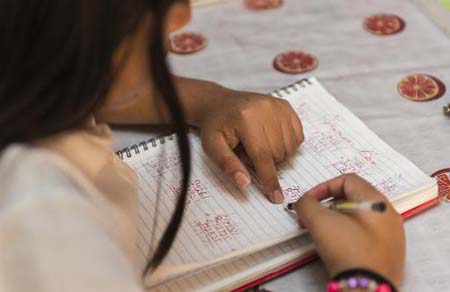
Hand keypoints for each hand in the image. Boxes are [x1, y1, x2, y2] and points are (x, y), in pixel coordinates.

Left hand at [197, 87, 303, 203]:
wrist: (219, 103)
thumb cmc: (216, 127)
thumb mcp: (212, 147)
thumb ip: (228, 165)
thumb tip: (245, 183)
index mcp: (246, 119)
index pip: (262, 156)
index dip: (269, 179)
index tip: (276, 197)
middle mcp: (266, 109)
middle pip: (278, 153)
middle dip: (265, 162)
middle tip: (246, 152)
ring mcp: (278, 106)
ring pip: (290, 147)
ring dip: (277, 154)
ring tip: (257, 144)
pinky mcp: (286, 106)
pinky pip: (298, 136)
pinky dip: (288, 144)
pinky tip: (271, 139)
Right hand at [294, 174, 404, 286]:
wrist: (367, 289)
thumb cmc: (346, 249)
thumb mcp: (319, 221)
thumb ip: (306, 204)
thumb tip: (304, 203)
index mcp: (376, 200)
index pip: (347, 180)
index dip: (323, 187)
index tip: (308, 202)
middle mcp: (389, 213)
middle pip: (353, 197)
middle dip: (327, 205)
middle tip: (311, 218)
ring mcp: (392, 234)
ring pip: (360, 216)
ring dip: (336, 219)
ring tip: (321, 232)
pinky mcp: (390, 252)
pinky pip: (367, 233)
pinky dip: (349, 232)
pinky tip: (337, 246)